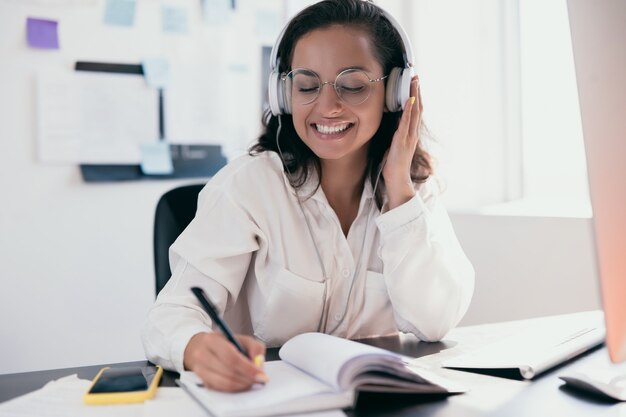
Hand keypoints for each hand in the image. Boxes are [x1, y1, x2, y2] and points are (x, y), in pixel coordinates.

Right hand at [183, 332, 266, 391]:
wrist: (200, 347)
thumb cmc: (223, 343)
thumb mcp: (241, 339)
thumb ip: (255, 348)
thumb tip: (259, 364)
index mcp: (212, 340)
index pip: (232, 357)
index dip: (248, 368)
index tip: (260, 374)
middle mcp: (202, 355)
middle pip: (228, 371)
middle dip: (247, 378)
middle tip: (259, 379)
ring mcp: (200, 370)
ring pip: (224, 383)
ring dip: (241, 385)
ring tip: (251, 382)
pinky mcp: (202, 381)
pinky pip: (220, 389)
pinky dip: (234, 388)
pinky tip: (241, 384)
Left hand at [382, 76, 421, 209]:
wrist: (397, 180)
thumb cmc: (393, 165)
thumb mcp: (393, 145)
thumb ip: (394, 134)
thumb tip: (390, 124)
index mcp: (410, 133)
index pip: (414, 111)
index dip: (415, 96)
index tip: (413, 83)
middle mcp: (412, 133)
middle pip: (417, 108)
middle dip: (417, 91)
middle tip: (416, 76)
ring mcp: (409, 136)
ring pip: (415, 112)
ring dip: (415, 96)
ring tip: (414, 82)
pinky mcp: (403, 141)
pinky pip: (406, 123)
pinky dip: (408, 111)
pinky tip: (409, 100)